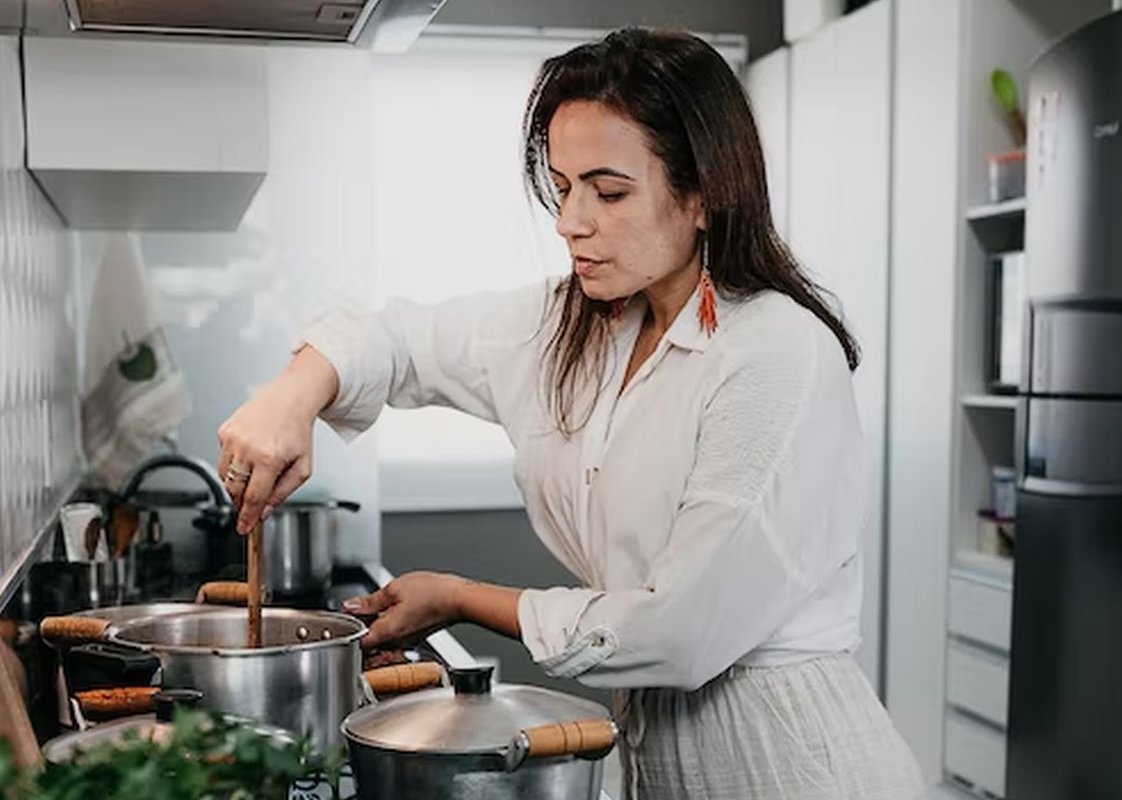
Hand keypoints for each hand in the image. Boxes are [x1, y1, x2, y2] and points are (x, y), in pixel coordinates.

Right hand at [217, 346, 337, 533]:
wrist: (291, 398)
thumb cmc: (298, 431)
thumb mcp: (303, 467)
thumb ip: (283, 492)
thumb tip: (264, 511)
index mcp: (270, 459)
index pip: (253, 498)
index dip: (247, 517)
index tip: (243, 528)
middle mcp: (247, 448)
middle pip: (234, 490)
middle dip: (241, 501)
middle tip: (250, 503)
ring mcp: (232, 439)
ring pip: (224, 476)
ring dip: (236, 483)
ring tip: (254, 473)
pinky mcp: (224, 431)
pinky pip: (223, 458)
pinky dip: (234, 463)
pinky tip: (250, 452)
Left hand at [343, 572, 467, 649]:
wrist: (459, 599)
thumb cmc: (433, 594)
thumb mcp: (394, 589)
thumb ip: (369, 601)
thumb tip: (351, 606)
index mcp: (386, 632)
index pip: (356, 641)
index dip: (348, 628)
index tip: (348, 615)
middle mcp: (396, 642)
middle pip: (368, 640)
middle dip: (363, 624)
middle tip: (362, 606)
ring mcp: (406, 641)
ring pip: (382, 636)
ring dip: (377, 622)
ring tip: (381, 604)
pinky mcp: (415, 635)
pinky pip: (396, 633)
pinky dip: (391, 621)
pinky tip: (396, 606)